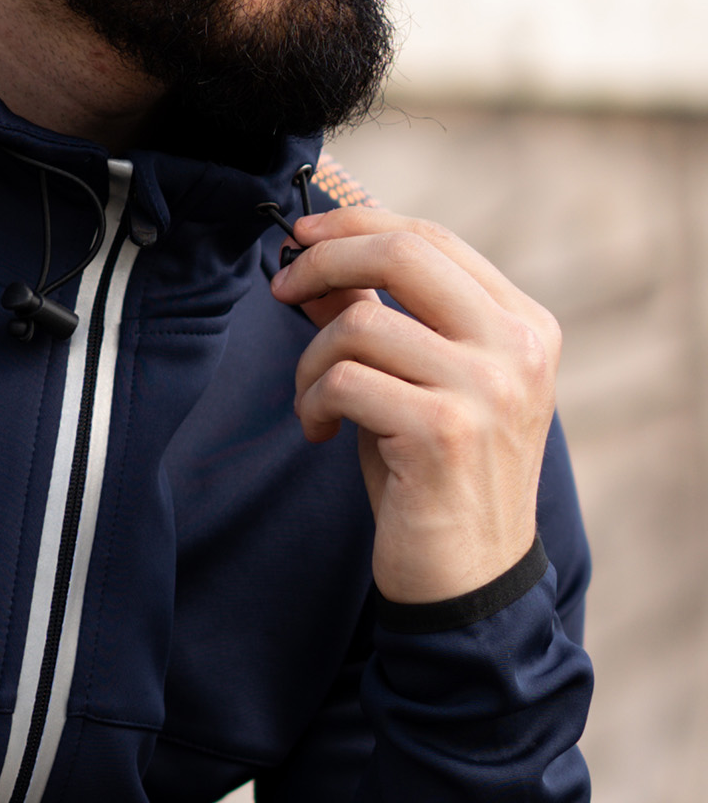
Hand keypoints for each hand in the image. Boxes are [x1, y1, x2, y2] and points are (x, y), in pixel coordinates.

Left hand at [270, 207, 559, 604]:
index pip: (432, 239)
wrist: (468, 577)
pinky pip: (344, 380)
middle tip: (279, 288)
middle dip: (322, 260)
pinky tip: (318, 430)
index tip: (301, 237)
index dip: (356, 225)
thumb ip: (376, 316)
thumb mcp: (412, 382)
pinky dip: (311, 401)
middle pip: (403, 253)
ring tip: (313, 400)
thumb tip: (310, 259)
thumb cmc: (433, 475)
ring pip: (360, 322)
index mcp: (523, 325)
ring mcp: (487, 388)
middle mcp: (517, 348)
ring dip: (313, 358)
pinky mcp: (444, 431)